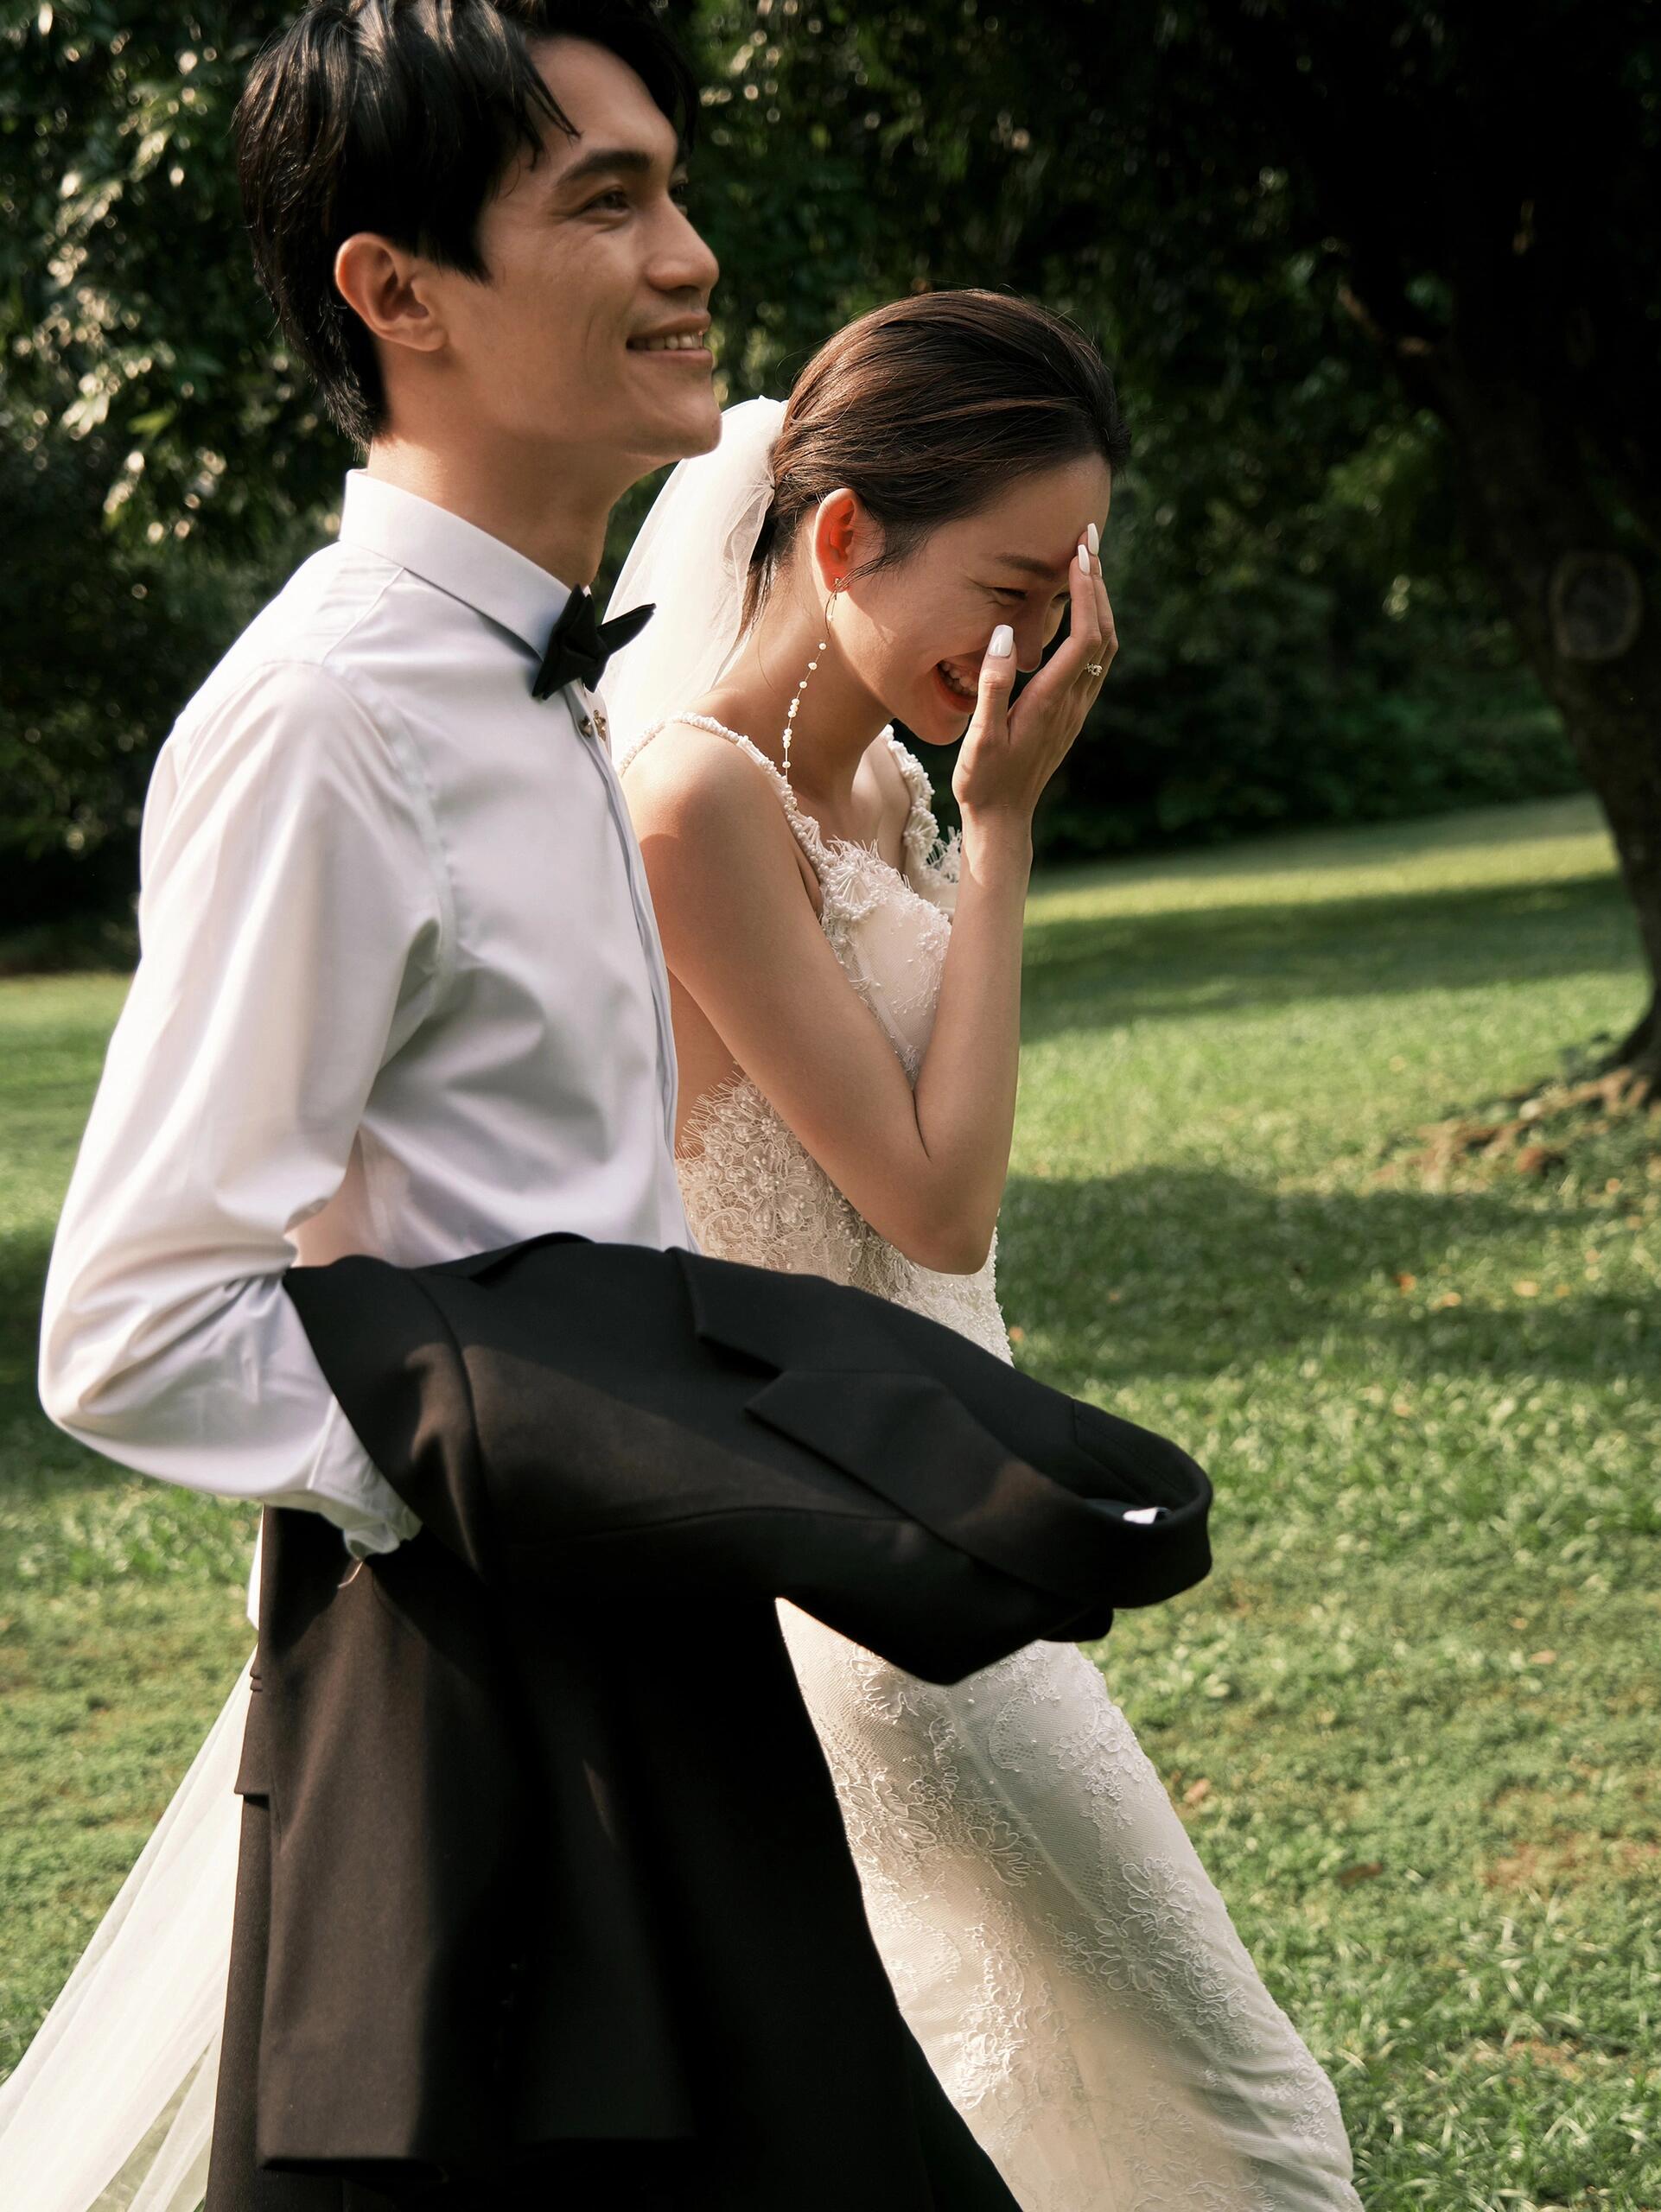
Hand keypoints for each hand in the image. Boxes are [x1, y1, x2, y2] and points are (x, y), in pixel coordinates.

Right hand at [951, 534, 1116, 829]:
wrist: (1002, 821)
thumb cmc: (983, 781)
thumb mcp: (978, 737)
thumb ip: (991, 685)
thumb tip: (1004, 634)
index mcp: (1050, 702)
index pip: (1084, 636)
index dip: (1087, 591)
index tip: (1079, 552)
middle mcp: (1072, 703)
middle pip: (1103, 633)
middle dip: (1098, 583)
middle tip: (1089, 539)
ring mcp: (1076, 710)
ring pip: (1104, 646)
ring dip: (1100, 603)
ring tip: (1087, 565)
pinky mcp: (1071, 715)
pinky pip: (1095, 661)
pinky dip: (1094, 625)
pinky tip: (1080, 611)